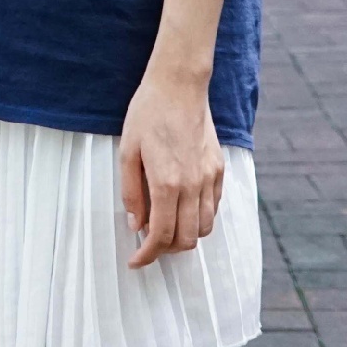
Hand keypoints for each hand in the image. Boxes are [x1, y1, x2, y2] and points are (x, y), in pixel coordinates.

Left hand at [119, 65, 224, 270]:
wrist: (179, 85)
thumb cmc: (148, 114)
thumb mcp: (127, 152)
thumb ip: (132, 193)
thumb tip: (136, 225)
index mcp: (167, 183)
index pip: (161, 235)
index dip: (147, 255)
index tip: (135, 261)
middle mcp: (193, 185)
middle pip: (187, 239)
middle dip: (166, 249)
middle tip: (148, 244)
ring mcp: (210, 177)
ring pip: (204, 227)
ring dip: (185, 236)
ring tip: (166, 228)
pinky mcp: (218, 168)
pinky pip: (214, 207)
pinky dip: (199, 217)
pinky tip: (182, 208)